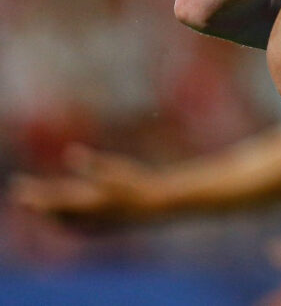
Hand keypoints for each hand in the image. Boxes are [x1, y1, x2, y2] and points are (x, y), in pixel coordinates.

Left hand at [8, 145, 163, 226]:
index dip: (35, 194)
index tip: (19, 186)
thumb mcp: (116, 168)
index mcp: (90, 203)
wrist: (158, 206)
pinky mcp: (97, 231)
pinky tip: (56, 215)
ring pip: (60, 221)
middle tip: (19, 191)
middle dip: (37, 201)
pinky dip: (59, 220)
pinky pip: (70, 228)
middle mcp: (88, 219)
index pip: (54, 200)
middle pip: (53, 212)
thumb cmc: (137, 182)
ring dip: (46, 211)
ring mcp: (92, 227)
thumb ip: (91, 164)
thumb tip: (70, 153)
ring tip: (32, 201)